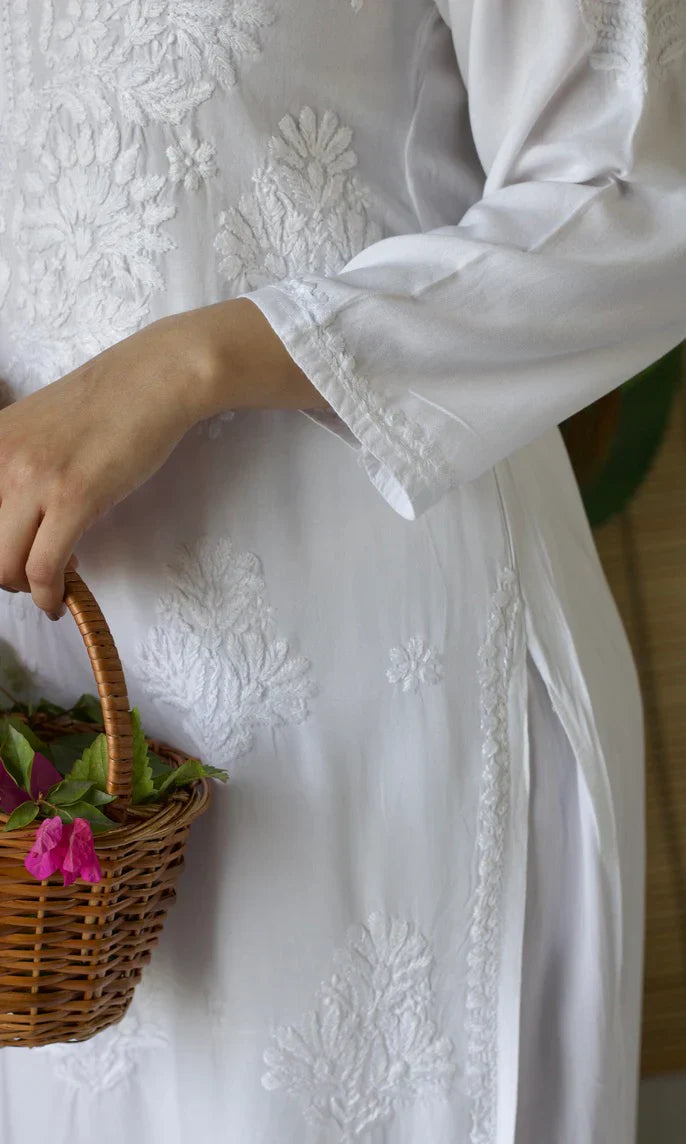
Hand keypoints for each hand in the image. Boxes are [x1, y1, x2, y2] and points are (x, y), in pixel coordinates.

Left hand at [0, 310, 219, 617]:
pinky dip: (48, 594)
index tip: (14, 552)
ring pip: (4, 566)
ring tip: (49, 584)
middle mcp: (1, 458)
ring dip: (24, 588)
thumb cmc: (110, 401)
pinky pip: (44, 567)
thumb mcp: (39, 429)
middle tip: (31, 574)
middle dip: (4, 573)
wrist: (155, 378)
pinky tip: (60, 598)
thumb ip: (16, 467)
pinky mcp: (74, 496)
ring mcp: (34, 478)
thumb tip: (12, 522)